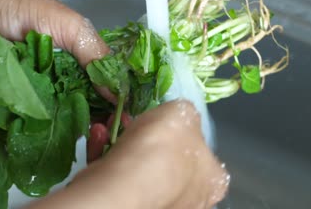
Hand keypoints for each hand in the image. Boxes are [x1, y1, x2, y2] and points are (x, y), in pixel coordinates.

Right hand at [28, 100, 228, 208]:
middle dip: (149, 136)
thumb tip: (181, 115)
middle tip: (134, 118)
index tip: (165, 119)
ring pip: (142, 169)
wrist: (125, 185)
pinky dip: (108, 157)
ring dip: (124, 142)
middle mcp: (191, 199)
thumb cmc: (163, 149)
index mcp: (212, 180)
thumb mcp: (182, 112)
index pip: (203, 155)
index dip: (184, 133)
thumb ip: (185, 112)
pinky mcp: (131, 206)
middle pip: (171, 161)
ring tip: (112, 122)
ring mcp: (161, 206)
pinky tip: (99, 136)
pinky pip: (120, 178)